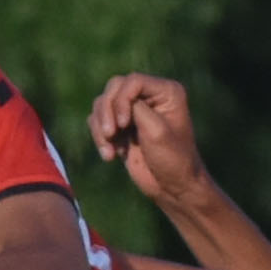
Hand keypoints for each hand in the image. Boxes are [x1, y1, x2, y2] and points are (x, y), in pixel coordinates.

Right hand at [88, 74, 209, 203]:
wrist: (172, 188)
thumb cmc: (172, 160)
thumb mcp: (156, 131)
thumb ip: (135, 108)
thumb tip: (114, 99)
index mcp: (166, 92)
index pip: (133, 81)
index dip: (122, 100)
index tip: (123, 126)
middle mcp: (150, 96)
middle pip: (114, 87)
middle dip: (107, 112)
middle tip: (111, 135)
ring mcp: (134, 111)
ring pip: (102, 104)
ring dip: (101, 128)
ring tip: (110, 152)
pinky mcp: (121, 128)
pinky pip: (98, 121)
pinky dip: (99, 138)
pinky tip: (110, 156)